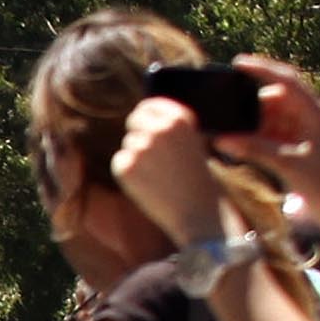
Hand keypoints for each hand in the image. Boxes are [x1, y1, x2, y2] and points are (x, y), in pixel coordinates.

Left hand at [106, 96, 231, 241]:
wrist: (200, 214)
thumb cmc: (199, 182)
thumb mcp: (192, 145)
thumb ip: (170, 130)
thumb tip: (143, 120)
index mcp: (179, 119)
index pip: (148, 106)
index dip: (145, 118)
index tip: (145, 127)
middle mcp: (159, 128)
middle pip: (133, 122)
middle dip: (138, 135)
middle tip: (151, 158)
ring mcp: (141, 146)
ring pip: (128, 145)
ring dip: (136, 158)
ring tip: (159, 177)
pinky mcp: (125, 167)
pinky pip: (119, 163)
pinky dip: (128, 174)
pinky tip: (149, 186)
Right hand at [211, 55, 319, 207]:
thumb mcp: (286, 165)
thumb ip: (254, 149)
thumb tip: (223, 138)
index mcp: (319, 115)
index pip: (289, 82)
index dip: (263, 70)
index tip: (239, 63)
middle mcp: (315, 116)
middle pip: (279, 97)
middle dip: (254, 103)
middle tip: (231, 110)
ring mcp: (309, 127)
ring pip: (275, 113)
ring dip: (256, 121)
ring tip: (237, 134)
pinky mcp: (302, 139)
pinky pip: (276, 128)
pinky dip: (260, 133)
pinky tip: (246, 142)